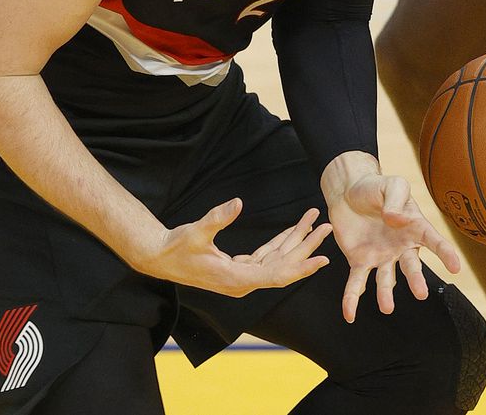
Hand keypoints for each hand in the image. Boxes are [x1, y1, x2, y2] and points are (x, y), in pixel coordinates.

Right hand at [134, 199, 331, 296]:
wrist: (159, 257)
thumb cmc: (176, 247)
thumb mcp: (196, 231)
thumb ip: (217, 218)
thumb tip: (238, 203)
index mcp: (237, 279)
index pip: (278, 275)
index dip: (302, 267)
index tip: (323, 259)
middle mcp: (243, 282)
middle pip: (284, 265)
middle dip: (306, 246)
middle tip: (326, 226)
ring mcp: (242, 276)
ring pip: (278, 259)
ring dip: (296, 241)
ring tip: (315, 222)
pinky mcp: (239, 268)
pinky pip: (267, 256)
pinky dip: (281, 242)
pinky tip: (293, 230)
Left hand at [322, 155, 461, 322]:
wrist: (348, 192)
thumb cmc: (375, 187)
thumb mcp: (391, 185)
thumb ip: (396, 200)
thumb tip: (395, 219)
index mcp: (414, 227)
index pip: (434, 241)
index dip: (446, 254)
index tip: (456, 267)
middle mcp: (401, 247)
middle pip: (411, 266)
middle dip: (415, 280)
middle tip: (421, 293)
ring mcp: (381, 257)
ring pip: (386, 279)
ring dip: (386, 294)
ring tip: (387, 308)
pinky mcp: (360, 261)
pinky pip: (357, 283)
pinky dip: (352, 299)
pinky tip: (349, 314)